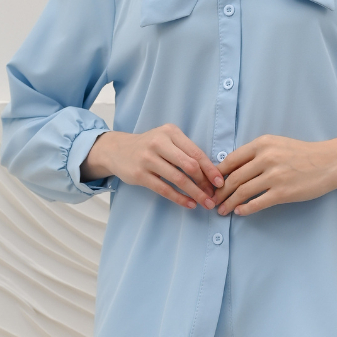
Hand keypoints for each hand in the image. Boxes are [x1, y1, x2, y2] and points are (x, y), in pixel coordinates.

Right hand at [81, 125, 223, 208]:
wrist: (116, 150)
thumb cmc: (148, 146)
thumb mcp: (166, 140)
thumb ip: (185, 151)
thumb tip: (210, 173)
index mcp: (170, 132)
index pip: (196, 152)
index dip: (210, 169)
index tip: (220, 182)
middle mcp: (159, 143)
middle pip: (189, 165)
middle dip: (204, 183)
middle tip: (213, 195)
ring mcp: (147, 159)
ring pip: (178, 179)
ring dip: (195, 193)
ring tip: (205, 203)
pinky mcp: (139, 174)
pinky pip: (164, 189)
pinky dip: (179, 198)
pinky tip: (189, 204)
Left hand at [213, 130, 336, 216]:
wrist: (330, 161)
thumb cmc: (303, 154)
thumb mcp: (277, 145)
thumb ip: (256, 154)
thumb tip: (232, 169)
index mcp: (262, 144)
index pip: (230, 160)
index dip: (217, 175)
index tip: (211, 185)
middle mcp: (266, 158)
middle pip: (233, 178)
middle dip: (219, 192)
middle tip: (212, 201)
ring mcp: (275, 176)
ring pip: (242, 191)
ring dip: (229, 203)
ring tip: (222, 210)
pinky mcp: (283, 192)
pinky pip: (257, 203)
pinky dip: (245, 209)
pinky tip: (240, 212)